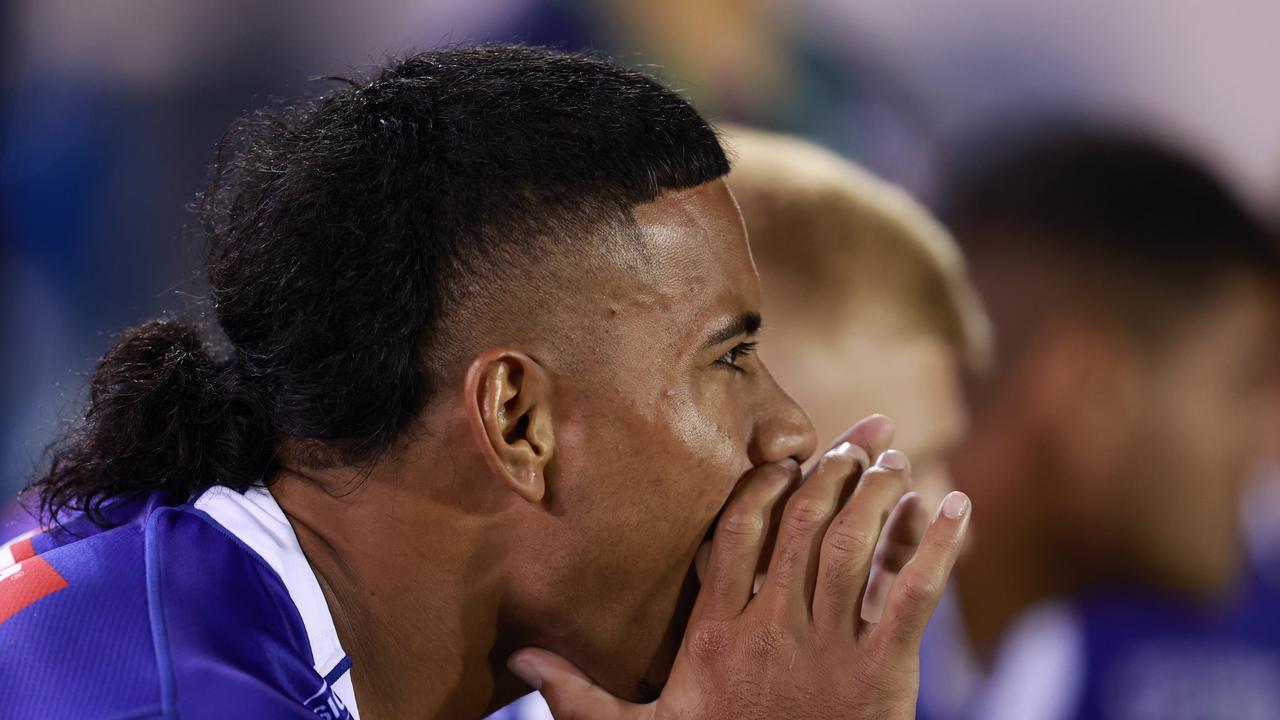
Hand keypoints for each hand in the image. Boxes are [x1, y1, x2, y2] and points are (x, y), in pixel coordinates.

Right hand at [507, 414, 971, 718]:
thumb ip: (580, 699)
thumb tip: (519, 664)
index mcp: (718, 634)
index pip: (737, 535)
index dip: (764, 485)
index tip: (786, 453)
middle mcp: (773, 628)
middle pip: (804, 526)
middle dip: (833, 470)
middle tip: (861, 432)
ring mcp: (830, 649)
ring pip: (855, 547)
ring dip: (878, 495)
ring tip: (895, 458)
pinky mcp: (884, 676)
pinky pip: (915, 597)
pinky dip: (940, 548)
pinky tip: (959, 507)